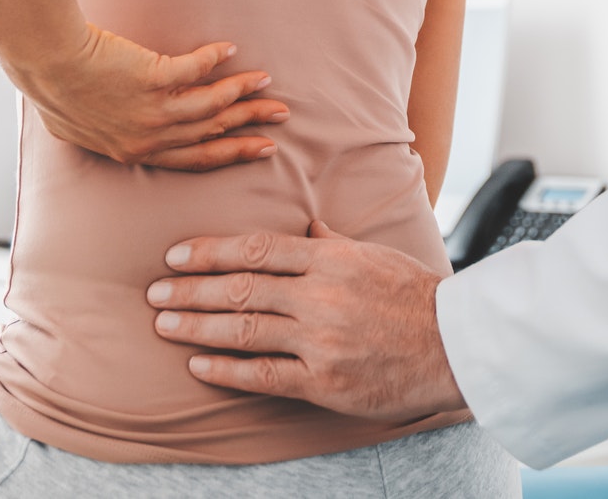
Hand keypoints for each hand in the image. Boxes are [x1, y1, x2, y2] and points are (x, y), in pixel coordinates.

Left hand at [9, 23, 288, 169]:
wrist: (43, 60)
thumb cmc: (52, 90)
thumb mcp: (79, 127)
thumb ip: (108, 133)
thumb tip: (120, 129)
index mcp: (134, 152)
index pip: (194, 158)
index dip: (230, 153)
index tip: (259, 148)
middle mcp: (148, 137)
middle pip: (212, 134)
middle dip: (249, 126)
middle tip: (279, 117)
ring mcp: (152, 109)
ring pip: (211, 105)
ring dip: (242, 92)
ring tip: (265, 80)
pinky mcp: (153, 78)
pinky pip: (196, 69)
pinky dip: (215, 59)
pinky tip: (229, 48)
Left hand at [145, 222, 465, 419]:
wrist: (453, 346)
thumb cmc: (414, 296)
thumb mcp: (375, 254)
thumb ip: (333, 242)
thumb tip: (306, 226)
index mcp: (330, 259)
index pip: (256, 249)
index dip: (210, 251)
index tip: (176, 255)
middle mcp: (319, 296)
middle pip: (240, 288)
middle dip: (191, 288)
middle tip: (155, 291)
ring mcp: (319, 340)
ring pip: (243, 328)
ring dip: (196, 324)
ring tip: (163, 322)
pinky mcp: (323, 381)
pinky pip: (263, 374)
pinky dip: (225, 369)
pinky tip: (197, 363)